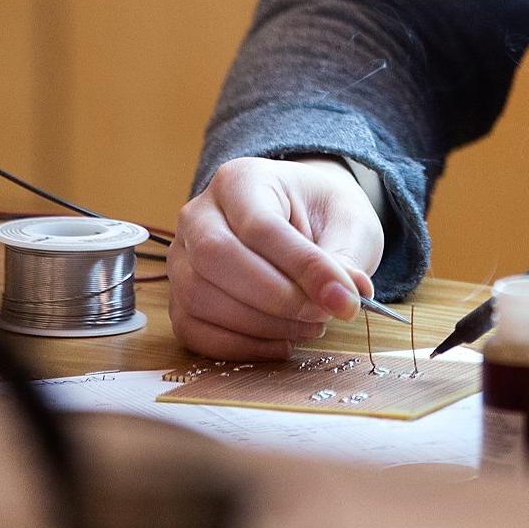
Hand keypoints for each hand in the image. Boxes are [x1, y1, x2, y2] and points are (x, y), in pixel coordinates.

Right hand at [169, 156, 381, 359]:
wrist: (301, 219)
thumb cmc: (321, 216)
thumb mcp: (348, 223)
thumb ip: (345, 259)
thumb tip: (343, 299)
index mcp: (240, 180)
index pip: (260, 226)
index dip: (303, 269)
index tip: (346, 299)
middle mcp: (198, 214)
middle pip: (215, 258)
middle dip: (276, 298)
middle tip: (324, 313)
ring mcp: (181, 257)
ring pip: (199, 297)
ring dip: (261, 325)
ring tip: (311, 324)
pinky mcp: (179, 297)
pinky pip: (193, 330)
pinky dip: (240, 347)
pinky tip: (282, 343)